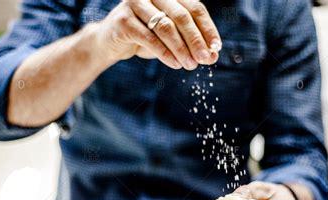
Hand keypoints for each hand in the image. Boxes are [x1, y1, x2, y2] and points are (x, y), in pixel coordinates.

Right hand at [92, 0, 220, 69]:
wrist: (110, 43)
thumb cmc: (144, 39)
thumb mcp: (170, 41)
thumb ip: (191, 45)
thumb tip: (213, 56)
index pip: (195, 8)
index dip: (208, 28)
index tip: (216, 48)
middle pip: (182, 16)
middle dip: (196, 40)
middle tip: (205, 59)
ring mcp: (136, 3)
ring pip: (166, 26)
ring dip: (181, 48)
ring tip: (191, 65)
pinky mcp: (123, 19)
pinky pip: (149, 37)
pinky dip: (164, 53)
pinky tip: (175, 64)